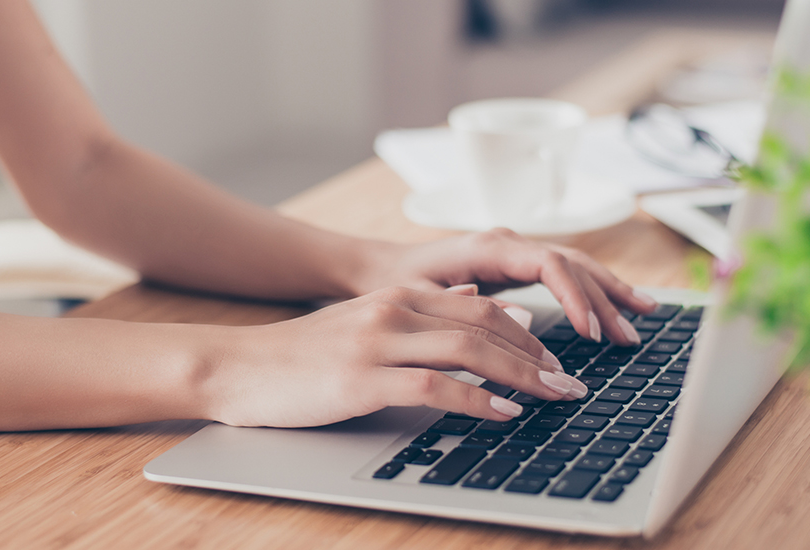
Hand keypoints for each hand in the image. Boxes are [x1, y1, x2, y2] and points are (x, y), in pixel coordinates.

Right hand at [201, 286, 589, 427]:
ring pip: (469, 351)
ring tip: (553, 398)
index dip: (528, 333)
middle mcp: (394, 311)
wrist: (239, 367)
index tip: (556, 360)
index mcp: (399, 296)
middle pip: (486, 325)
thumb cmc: (304, 353)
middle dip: (537, 356)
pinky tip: (503, 414)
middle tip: (570, 383)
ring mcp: (378, 343)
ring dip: (521, 376)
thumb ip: (421, 311)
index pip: (481, 306)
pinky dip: (477, 401)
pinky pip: (434, 387)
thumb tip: (476, 302)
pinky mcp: (363, 378)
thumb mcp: (368, 321)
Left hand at [354, 228, 658, 345]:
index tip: (589, 332)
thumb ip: (466, 307)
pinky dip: (594, 291)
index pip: (548, 264)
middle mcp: (508, 243)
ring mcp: (516, 252)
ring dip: (608, 292)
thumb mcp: (423, 300)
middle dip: (604, 298)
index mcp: (488, 247)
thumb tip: (521, 322)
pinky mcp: (517, 266)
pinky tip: (618, 308)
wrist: (377, 269)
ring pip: (575, 266)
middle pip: (572, 263)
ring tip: (643, 318)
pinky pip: (565, 274)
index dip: (574, 297)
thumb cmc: (394, 283)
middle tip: (628, 336)